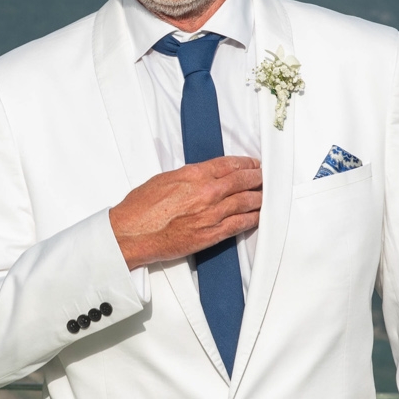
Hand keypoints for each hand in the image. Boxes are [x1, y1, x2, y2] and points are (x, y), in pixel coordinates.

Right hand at [109, 157, 260, 269]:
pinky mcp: (211, 234)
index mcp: (194, 175)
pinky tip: (258, 216)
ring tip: (265, 195)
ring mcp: (211, 214)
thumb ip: (189, 176)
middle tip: (265, 178)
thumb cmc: (142, 208)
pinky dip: (252, 219)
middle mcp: (207, 192)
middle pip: (243, 181)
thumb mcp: (165, 179)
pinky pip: (240, 224)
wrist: (133, 233)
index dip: (246, 164)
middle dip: (258, 178)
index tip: (253, 165)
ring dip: (259, 198)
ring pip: (246, 202)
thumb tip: (204, 175)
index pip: (230, 164)